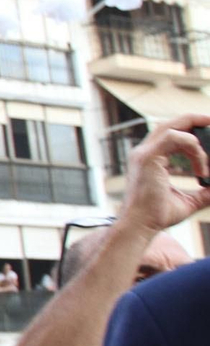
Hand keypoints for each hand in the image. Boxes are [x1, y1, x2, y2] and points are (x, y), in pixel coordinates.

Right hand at [119, 114, 209, 233]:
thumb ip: (205, 191)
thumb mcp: (189, 200)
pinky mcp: (148, 157)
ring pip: (173, 127)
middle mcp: (144, 152)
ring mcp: (144, 153)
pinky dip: (194, 149)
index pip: (171, 134)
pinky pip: (175, 138)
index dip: (190, 130)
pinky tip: (201, 169)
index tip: (209, 133)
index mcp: (150, 159)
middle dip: (194, 120)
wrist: (141, 226)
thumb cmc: (159, 216)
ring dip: (196, 136)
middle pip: (170, 124)